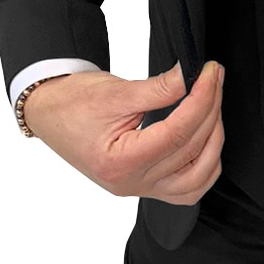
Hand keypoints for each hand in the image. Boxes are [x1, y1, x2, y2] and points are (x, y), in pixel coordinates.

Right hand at [22, 60, 225, 205]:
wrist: (49, 112)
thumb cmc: (72, 103)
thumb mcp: (116, 91)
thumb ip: (159, 88)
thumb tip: (191, 77)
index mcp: (120, 162)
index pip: (177, 133)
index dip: (201, 100)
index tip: (209, 73)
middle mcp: (131, 183)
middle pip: (190, 152)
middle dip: (210, 111)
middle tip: (213, 78)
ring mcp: (139, 189)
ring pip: (197, 179)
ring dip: (213, 142)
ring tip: (213, 106)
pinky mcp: (145, 186)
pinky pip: (187, 188)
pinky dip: (205, 165)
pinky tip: (208, 138)